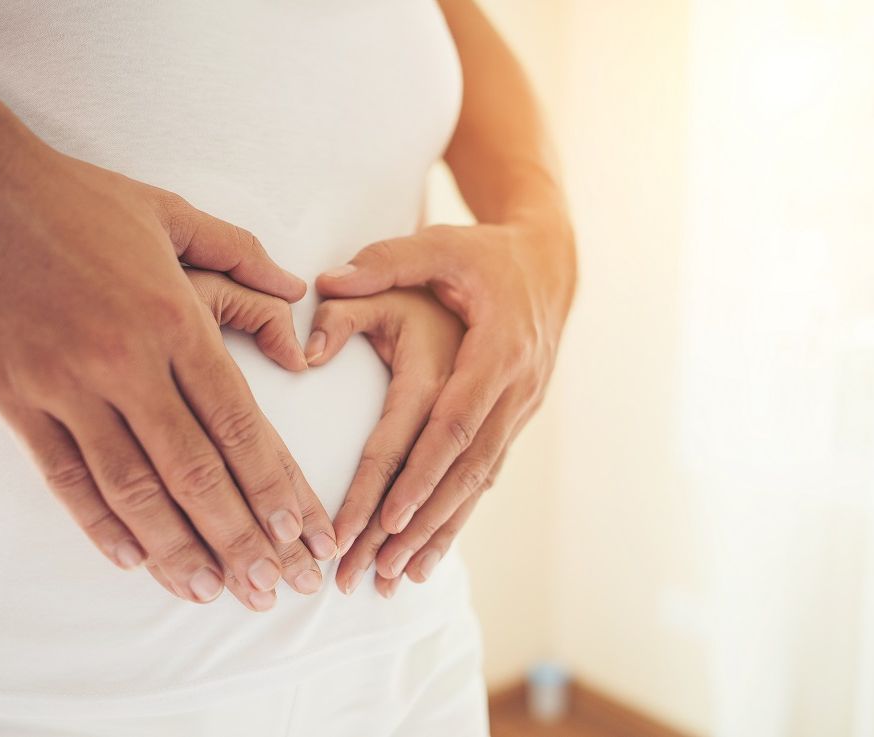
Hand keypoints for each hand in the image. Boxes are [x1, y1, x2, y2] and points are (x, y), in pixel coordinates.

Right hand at [0, 51, 335, 611]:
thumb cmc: (77, 199)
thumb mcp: (171, 212)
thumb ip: (240, 254)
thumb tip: (296, 288)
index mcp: (175, 317)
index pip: (240, 422)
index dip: (277, 486)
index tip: (305, 534)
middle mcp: (125, 361)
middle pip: (197, 470)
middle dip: (243, 538)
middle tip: (276, 588)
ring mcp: (64, 384)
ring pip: (132, 488)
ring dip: (178, 549)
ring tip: (214, 592)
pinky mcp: (12, 398)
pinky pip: (63, 477)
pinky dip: (100, 524)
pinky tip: (134, 560)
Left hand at [316, 220, 574, 591]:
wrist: (549, 264)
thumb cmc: (486, 254)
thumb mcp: (440, 245)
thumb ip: (384, 262)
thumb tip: (324, 284)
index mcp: (495, 350)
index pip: (454, 424)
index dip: (422, 474)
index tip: (385, 519)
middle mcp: (515, 389)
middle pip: (465, 470)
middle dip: (421, 524)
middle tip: (376, 570)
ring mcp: (520, 409)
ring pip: (478, 482)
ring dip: (439, 531)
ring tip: (399, 577)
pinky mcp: (514, 419)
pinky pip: (485, 476)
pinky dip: (458, 515)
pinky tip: (431, 551)